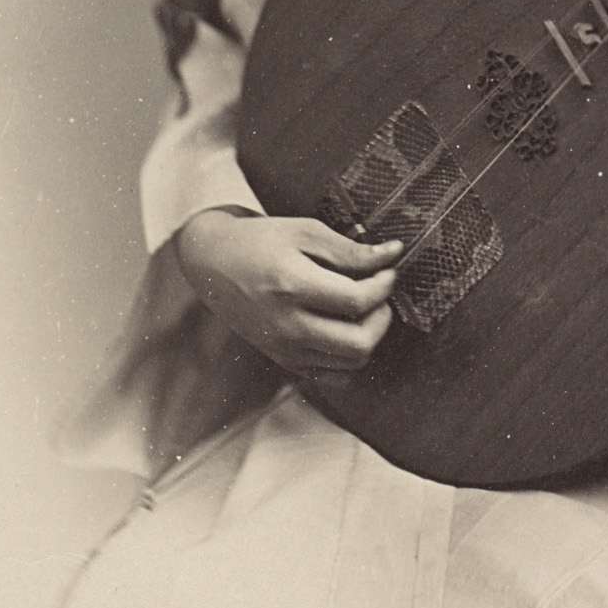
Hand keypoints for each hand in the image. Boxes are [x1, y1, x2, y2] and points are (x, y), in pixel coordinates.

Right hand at [173, 207, 402, 378]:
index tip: (388, 271)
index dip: (384, 286)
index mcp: (292, 286)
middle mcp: (287, 325)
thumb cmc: (260, 241)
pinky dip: (348, 357)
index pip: (356, 301)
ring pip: (350, 364)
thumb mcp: (305, 231)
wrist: (215, 264)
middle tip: (380, 294)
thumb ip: (350, 250)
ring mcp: (284, 349)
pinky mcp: (283, 361)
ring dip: (369, 337)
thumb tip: (392, 254)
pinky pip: (332, 376)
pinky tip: (344, 328)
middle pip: (358, 343)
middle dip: (382, 318)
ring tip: (363, 309)